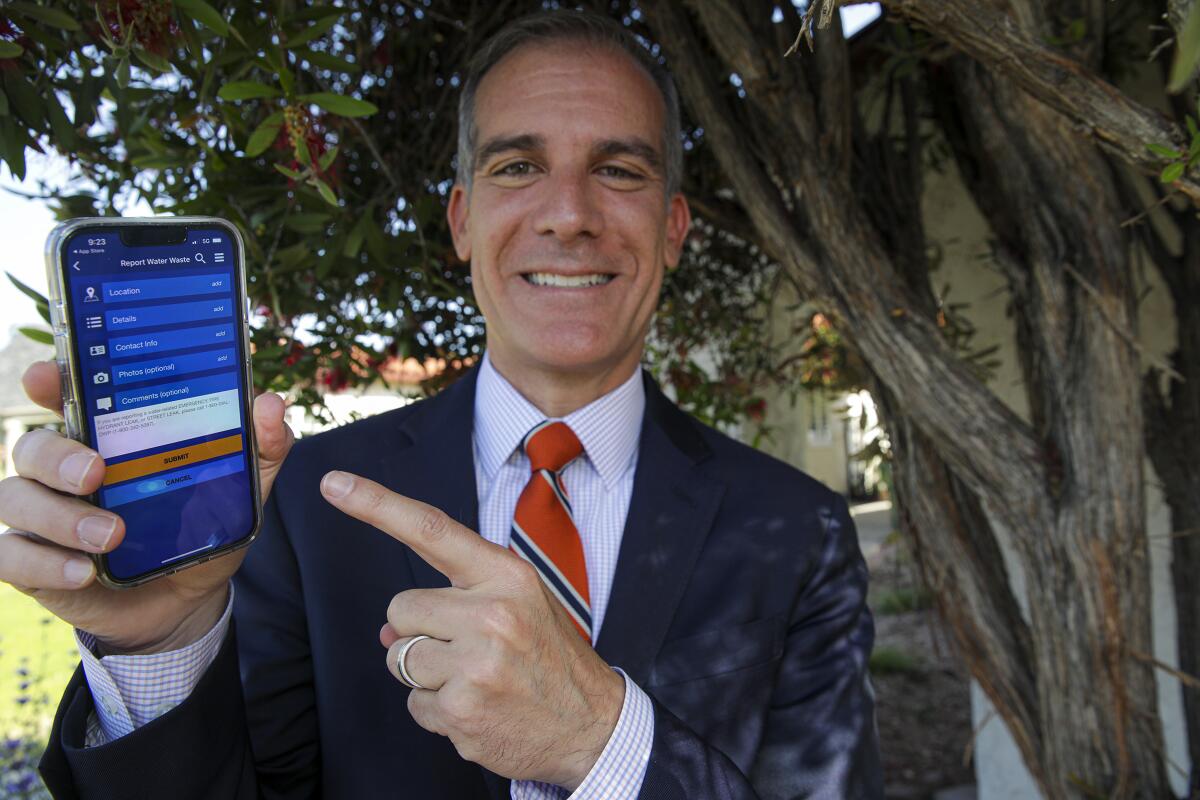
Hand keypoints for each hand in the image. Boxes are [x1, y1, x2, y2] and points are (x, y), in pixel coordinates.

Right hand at [0, 360, 294, 653]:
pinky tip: (84, 572)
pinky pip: (12, 557)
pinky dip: (44, 563)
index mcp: (107, 438)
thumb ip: (261, 446)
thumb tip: (271, 404)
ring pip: (16, 499)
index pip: (65, 397)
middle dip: (57, 455)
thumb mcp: (241, 488)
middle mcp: (64, 470)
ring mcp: (44, 516)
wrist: (189, 600)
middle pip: (32, 447)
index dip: (49, 382)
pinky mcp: (34, 563)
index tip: (46, 376)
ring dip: (59, 516)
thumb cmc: (202, 526)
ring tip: (109, 536)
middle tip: (96, 472)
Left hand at [319, 470, 625, 789]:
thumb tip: (388, 630)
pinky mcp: (463, 708)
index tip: (333, 484)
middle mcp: (492, 613)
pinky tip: (476, 708)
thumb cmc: (550, 658)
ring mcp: (477, 663)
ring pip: (399, 657)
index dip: (377, 505)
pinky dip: (436, 712)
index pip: (431, 530)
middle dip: (418, 632)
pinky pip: (413, 704)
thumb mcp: (521, 605)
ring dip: (424, 674)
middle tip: (466, 650)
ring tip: (473, 680)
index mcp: (507, 575)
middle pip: (400, 608)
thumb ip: (459, 598)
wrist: (592, 725)